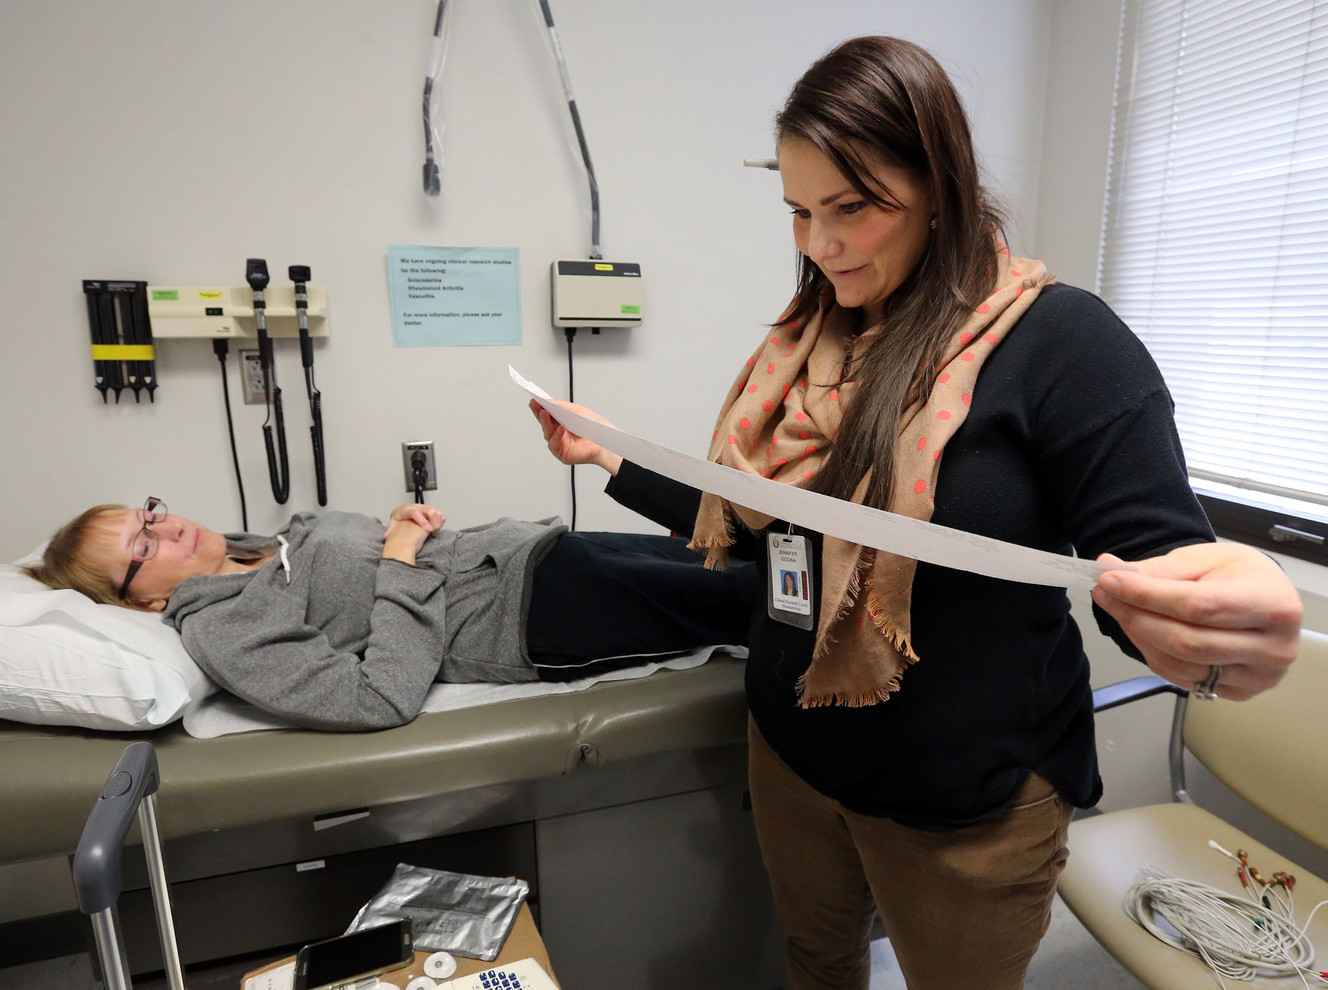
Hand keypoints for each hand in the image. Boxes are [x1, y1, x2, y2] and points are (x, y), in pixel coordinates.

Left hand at [383, 504, 445, 562]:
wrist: (403, 511)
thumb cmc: (399, 518)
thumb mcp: (393, 523)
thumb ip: (391, 529)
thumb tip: (386, 536)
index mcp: (407, 510)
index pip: (416, 513)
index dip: (423, 521)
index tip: (428, 529)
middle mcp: (417, 507)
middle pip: (429, 510)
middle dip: (434, 521)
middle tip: (434, 531)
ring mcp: (425, 508)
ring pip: (436, 511)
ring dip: (438, 521)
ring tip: (435, 531)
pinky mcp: (431, 510)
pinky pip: (440, 513)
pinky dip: (441, 521)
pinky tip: (437, 529)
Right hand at [528, 398, 622, 474]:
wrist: (605, 442)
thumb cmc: (594, 427)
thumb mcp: (577, 411)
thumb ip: (562, 406)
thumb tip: (547, 401)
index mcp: (561, 422)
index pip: (547, 414)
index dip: (539, 407)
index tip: (534, 399)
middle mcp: (558, 433)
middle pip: (544, 422)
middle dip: (539, 413)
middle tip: (535, 404)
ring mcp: (559, 443)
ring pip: (547, 432)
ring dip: (545, 422)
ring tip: (544, 412)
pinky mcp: (561, 453)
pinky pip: (554, 443)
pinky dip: (557, 435)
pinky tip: (560, 428)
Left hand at [1091, 542, 1302, 700]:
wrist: (1267, 600)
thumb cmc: (1241, 576)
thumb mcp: (1206, 560)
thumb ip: (1159, 569)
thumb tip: (1109, 570)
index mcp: (1273, 605)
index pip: (1199, 606)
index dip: (1148, 596)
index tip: (1110, 581)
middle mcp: (1273, 647)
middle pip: (1187, 642)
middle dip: (1136, 616)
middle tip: (1105, 593)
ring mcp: (1258, 676)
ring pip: (1180, 664)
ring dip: (1138, 636)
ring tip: (1119, 608)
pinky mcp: (1240, 692)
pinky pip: (1181, 678)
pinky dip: (1152, 653)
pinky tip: (1141, 630)